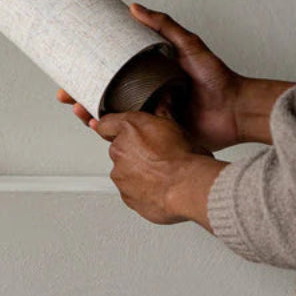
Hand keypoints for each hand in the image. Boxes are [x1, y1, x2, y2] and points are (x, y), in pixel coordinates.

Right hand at [57, 3, 244, 151]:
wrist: (235, 108)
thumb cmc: (216, 77)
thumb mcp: (188, 44)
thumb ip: (163, 25)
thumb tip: (134, 7)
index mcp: (146, 75)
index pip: (110, 73)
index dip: (87, 74)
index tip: (68, 71)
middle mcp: (144, 96)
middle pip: (104, 96)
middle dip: (80, 97)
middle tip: (65, 95)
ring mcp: (149, 117)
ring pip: (112, 117)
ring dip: (90, 115)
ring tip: (79, 111)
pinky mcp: (156, 136)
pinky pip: (129, 135)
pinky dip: (111, 133)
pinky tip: (98, 128)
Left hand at [89, 109, 215, 225]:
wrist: (190, 187)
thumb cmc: (186, 158)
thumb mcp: (176, 126)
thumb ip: (163, 112)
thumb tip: (163, 101)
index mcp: (129, 128)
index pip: (106, 124)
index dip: (111, 128)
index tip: (112, 131)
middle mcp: (120, 149)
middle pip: (119, 149)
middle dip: (133, 152)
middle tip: (155, 155)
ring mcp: (120, 174)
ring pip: (124, 171)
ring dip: (137, 172)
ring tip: (161, 173)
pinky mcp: (125, 195)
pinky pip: (130, 190)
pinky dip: (141, 189)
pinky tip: (160, 186)